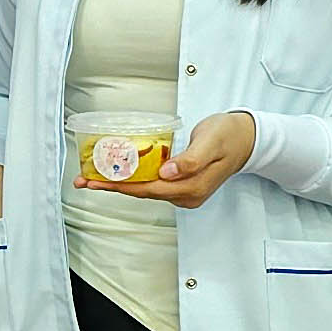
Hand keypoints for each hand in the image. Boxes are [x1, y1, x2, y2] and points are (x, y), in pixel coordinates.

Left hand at [81, 111, 255, 207]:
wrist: (247, 139)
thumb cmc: (229, 135)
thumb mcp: (210, 142)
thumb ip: (190, 159)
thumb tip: (167, 172)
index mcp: (192, 186)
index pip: (147, 189)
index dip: (119, 186)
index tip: (96, 182)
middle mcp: (187, 194)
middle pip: (142, 192)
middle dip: (112, 187)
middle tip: (84, 180)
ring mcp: (185, 192)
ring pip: (146, 189)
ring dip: (120, 184)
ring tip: (94, 176)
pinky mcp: (183, 185)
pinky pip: (153, 184)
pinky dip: (134, 179)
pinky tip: (119, 173)